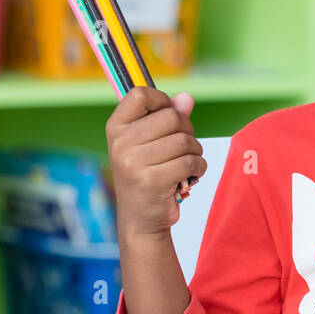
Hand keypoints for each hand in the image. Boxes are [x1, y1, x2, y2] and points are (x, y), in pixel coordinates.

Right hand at [106, 87, 206, 240]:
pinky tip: (191, 175)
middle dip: (187, 130)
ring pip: (185, 140)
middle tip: (183, 147)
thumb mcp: (151, 142)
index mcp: (116, 128)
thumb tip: (187, 98)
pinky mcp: (151, 180)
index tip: (167, 115)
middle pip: (171, 117)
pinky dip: (199, 167)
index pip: (139, 94)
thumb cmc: (148, 173)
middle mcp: (120, 143)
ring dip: (195, 151)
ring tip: (186, 163)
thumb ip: (168, 116)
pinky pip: (190, 161)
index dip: (162, 100)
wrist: (140, 219)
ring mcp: (133, 162)